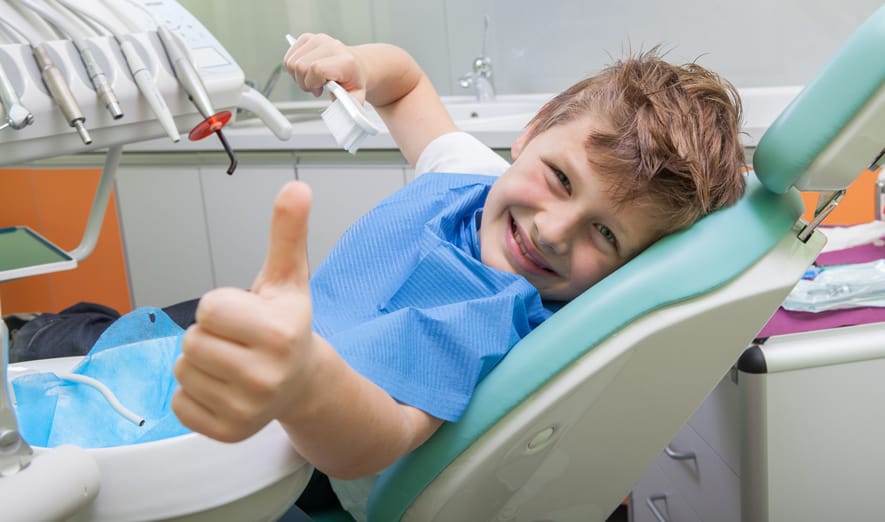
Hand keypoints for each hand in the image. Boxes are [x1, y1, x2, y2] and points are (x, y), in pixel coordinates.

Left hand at [172, 181, 316, 441]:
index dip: (221, 306)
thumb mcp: (288, 277)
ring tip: (232, 362)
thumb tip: (296, 188)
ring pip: (182, 370)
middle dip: (209, 334)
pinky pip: (179, 403)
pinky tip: (224, 386)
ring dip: (200, 363)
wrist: (302, 381)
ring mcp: (247, 409)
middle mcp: (266, 376)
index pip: (208, 309)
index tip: (245, 315)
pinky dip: (194, 393)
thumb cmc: (287, 326)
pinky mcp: (228, 432)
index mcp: (280, 334)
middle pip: (192, 340)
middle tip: (238, 340)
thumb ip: (287, 233)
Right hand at [284, 33, 366, 102]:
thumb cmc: (353, 80)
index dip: (313, 84)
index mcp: (345, 61)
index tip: (319, 90)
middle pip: (300, 66)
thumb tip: (342, 109)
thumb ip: (350, 105)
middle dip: (304, 83)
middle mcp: (331, 46)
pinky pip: (289, 56)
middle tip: (316, 87)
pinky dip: (293, 68)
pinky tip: (306, 71)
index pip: (317, 69)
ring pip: (291, 62)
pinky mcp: (308, 38)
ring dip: (298, 76)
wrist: (355, 65)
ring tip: (312, 79)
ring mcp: (318, 39)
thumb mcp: (356, 97)